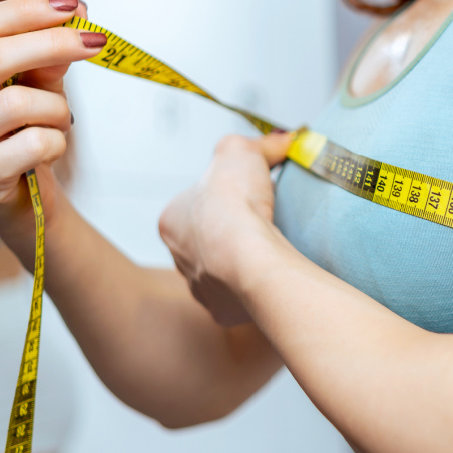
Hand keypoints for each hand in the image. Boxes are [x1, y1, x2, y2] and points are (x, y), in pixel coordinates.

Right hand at [0, 0, 100, 221]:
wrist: (25, 201)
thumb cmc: (24, 134)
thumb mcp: (36, 88)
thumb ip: (47, 58)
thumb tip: (76, 20)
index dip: (26, 11)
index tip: (75, 7)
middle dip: (53, 44)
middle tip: (97, 43)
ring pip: (18, 103)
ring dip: (58, 109)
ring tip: (62, 121)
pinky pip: (33, 144)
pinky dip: (57, 141)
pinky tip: (51, 149)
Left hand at [159, 132, 293, 326]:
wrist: (248, 258)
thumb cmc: (234, 206)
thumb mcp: (240, 150)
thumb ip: (258, 143)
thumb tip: (281, 140)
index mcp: (171, 222)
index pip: (197, 205)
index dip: (225, 196)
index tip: (251, 193)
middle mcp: (179, 259)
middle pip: (208, 242)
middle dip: (232, 233)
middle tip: (263, 222)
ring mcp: (201, 290)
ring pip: (222, 273)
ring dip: (242, 263)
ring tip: (272, 249)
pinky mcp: (224, 313)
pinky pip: (241, 299)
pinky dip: (255, 287)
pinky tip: (273, 274)